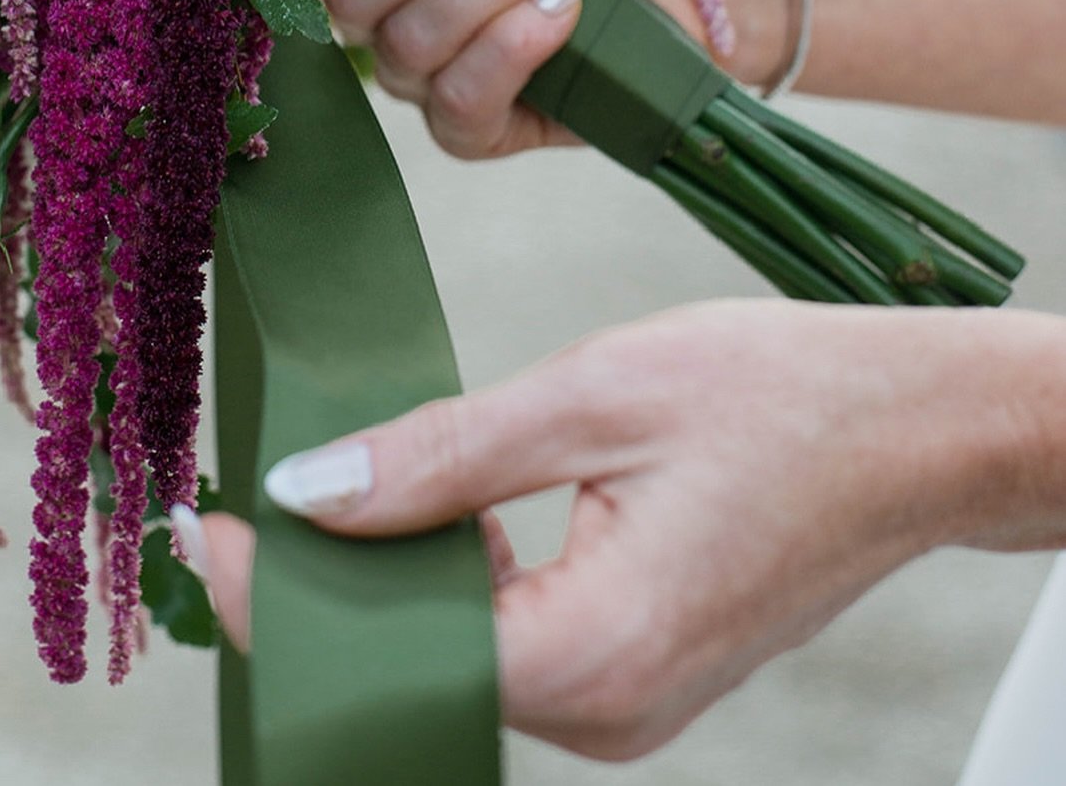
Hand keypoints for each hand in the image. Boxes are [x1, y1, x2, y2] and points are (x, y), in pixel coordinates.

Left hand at [175, 300, 1064, 761]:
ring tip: (326, 487)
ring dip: (393, 576)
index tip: (196, 526)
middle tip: (246, 492)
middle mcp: (608, 715)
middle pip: (417, 665)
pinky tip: (428, 510)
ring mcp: (626, 707)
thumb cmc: (777, 397)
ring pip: (463, 656)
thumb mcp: (591, 395)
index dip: (279, 590)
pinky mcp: (637, 674)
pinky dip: (460, 582)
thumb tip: (307, 492)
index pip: (389, 650)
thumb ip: (441, 455)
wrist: (914, 426)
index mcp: (593, 657)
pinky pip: (515, 645)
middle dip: (324, 584)